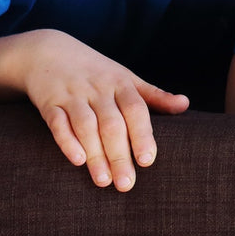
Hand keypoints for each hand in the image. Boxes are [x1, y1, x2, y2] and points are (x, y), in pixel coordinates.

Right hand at [20, 29, 190, 191]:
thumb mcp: (126, 78)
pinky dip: (67, 140)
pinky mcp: (50, 102)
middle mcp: (98, 88)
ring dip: (95, 154)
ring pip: (86, 125)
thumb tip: (185, 105)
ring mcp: (73, 94)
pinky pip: (58, 122)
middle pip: (112, 123)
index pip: (135, 109)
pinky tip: (77, 160)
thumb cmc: (96, 71)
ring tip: (104, 181)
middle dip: (119, 154)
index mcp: (120, 82)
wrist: (49, 51)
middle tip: (126, 184)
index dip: (142, 134)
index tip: (147, 161)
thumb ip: (154, 95)